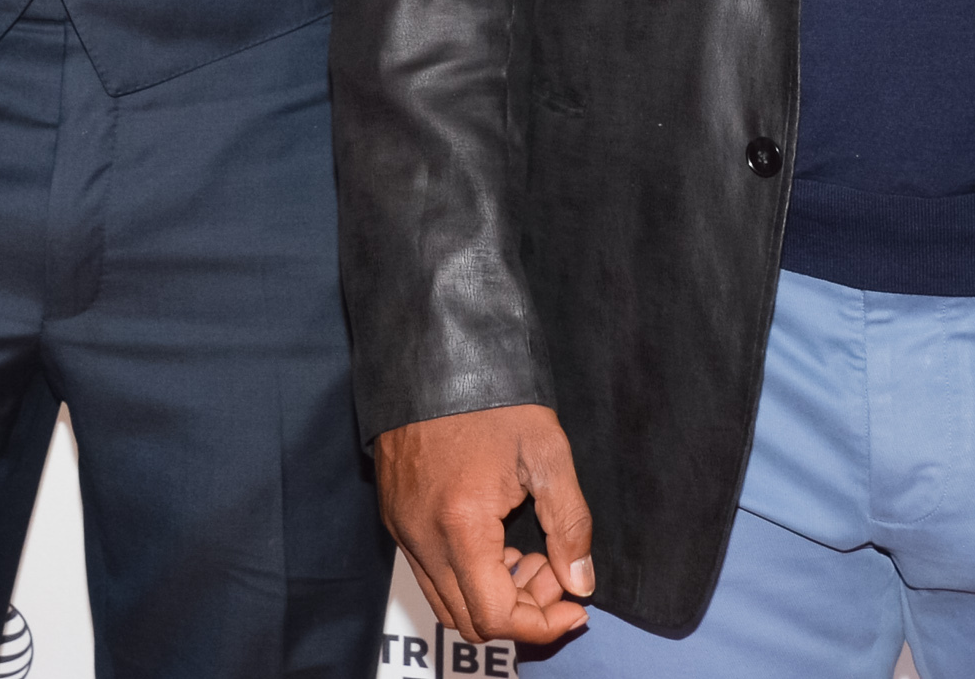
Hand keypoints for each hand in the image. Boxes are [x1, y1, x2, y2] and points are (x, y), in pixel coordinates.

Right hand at [375, 403, 593, 646]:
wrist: (433, 352)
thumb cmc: (492, 396)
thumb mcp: (547, 453)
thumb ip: (569, 524)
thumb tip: (580, 583)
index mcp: (460, 525)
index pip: (497, 616)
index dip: (542, 624)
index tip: (574, 604)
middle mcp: (421, 536)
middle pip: (469, 621)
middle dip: (521, 612)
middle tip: (553, 571)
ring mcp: (402, 528)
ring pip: (446, 602)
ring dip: (492, 596)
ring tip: (527, 553)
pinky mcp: (394, 516)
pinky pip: (430, 573)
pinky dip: (467, 575)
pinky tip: (496, 537)